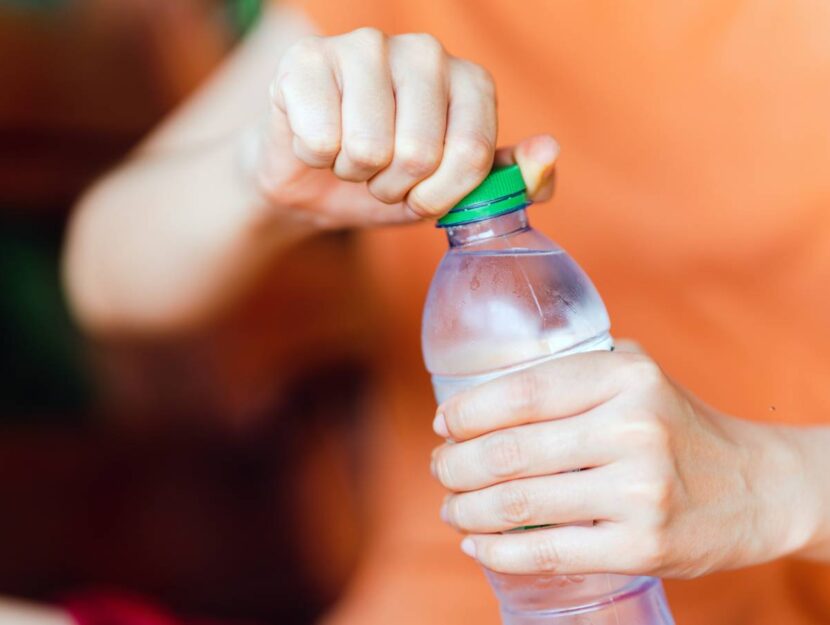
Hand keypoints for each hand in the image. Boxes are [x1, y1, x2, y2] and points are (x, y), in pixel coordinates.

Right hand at [255, 28, 557, 228]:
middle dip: (394, 187)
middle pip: (420, 153)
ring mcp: (365, 47)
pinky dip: (316, 157)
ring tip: (351, 157)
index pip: (472, 154)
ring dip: (355, 174)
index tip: (422, 197)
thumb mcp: (455, 194)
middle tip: (381, 176)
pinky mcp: (308, 59)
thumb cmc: (391, 181)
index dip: (440, 197)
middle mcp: (424, 53)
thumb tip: (546, 152)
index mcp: (469, 81)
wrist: (315, 179)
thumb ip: (509, 181)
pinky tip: (318, 140)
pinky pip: (321, 140)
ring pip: (368, 147)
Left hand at [430, 348, 815, 577]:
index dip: (468, 412)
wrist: (755, 486)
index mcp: (625, 376)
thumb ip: (573, 369)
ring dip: (466, 508)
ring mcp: (640, 491)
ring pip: (519, 503)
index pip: (522, 392)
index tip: (444, 424)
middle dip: (455, 465)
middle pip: (510, 451)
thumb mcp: (636, 374)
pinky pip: (547, 552)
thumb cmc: (676, 424)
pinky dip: (497, 551)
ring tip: (452, 506)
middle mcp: (634, 429)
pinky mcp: (643, 546)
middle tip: (441, 469)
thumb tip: (480, 394)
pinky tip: (477, 544)